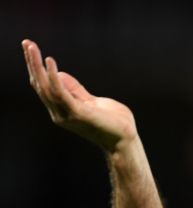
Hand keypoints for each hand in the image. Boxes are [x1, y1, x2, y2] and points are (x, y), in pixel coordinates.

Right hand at [23, 39, 137, 152]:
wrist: (126, 140)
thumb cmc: (114, 122)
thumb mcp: (92, 101)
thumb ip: (76, 90)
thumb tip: (59, 74)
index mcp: (62, 110)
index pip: (42, 87)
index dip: (36, 68)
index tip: (30, 48)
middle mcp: (59, 113)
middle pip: (40, 85)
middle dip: (32, 63)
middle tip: (26, 42)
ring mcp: (67, 114)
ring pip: (46, 87)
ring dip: (37, 66)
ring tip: (32, 48)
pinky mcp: (78, 113)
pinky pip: (61, 93)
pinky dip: (54, 77)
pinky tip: (50, 62)